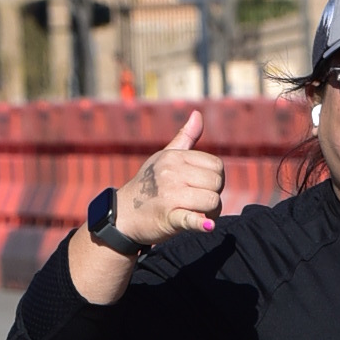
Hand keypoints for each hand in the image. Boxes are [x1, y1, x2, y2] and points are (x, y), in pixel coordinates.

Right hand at [115, 107, 224, 245]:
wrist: (123, 215)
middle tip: (202, 203)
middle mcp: (172, 173)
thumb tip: (198, 114)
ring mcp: (170, 195)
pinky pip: (191, 219)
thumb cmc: (148, 185)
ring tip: (200, 214)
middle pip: (217, 183)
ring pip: (212, 201)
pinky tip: (207, 226)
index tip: (204, 188)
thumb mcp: (164, 157)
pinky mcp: (168, 217)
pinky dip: (201, 224)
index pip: (216, 166)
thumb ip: (185, 138)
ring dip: (212, 213)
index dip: (216, 179)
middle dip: (215, 196)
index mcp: (174, 157)